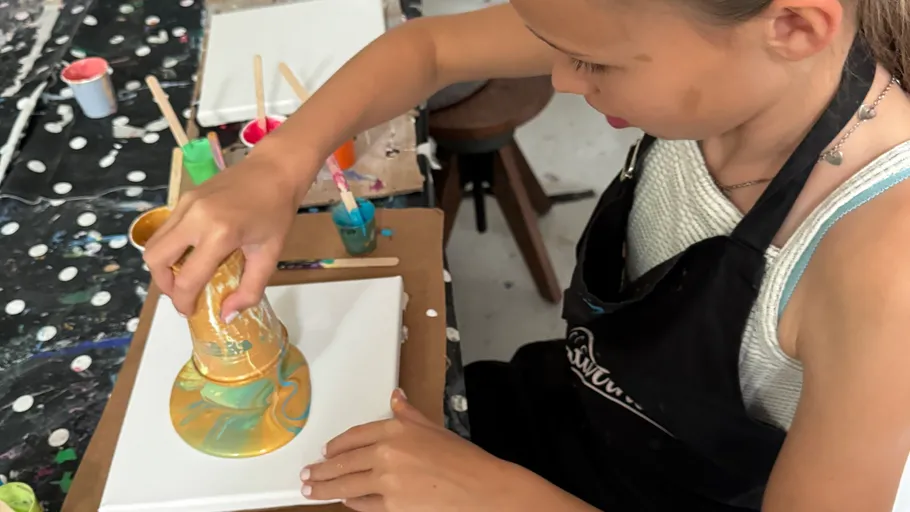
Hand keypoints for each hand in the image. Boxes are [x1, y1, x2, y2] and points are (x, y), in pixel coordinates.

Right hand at [143, 148, 306, 317]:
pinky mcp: (184, 197)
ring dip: (163, 266)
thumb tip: (227, 316)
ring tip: (184, 276)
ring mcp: (186, 204)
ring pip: (154, 243)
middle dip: (165, 284)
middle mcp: (195, 218)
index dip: (184, 302)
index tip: (190, 312)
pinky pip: (165, 229)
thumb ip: (249, 289)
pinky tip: (191, 253)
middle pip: (156, 260)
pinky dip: (170, 247)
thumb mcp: (269, 255)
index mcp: (219, 234)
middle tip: (183, 294)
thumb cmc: (277, 212)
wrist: (275, 170)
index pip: (187, 279)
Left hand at [301, 389, 522, 510]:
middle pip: (343, 461)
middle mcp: (387, 452)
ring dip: (325, 489)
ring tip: (311, 491)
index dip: (335, 445)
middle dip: (321, 470)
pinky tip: (343, 500)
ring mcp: (387, 480)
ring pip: (346, 484)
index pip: (355, 436)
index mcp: (396, 429)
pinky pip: (363, 504)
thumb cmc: (463, 459)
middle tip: (307, 475)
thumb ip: (409, 413)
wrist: (480, 488)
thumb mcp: (433, 428)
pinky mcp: (392, 505)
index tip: (324, 451)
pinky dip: (351, 502)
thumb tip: (396, 396)